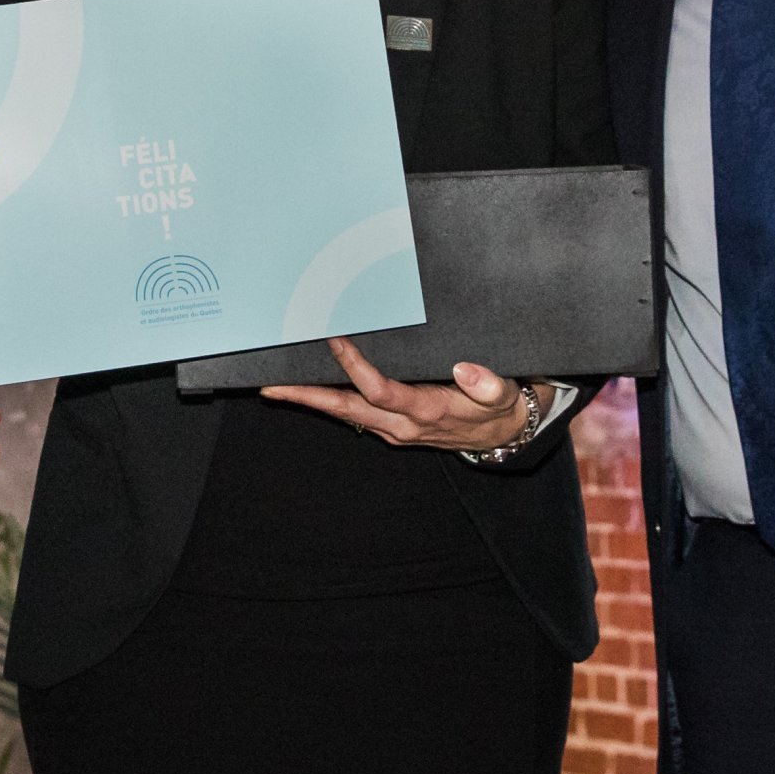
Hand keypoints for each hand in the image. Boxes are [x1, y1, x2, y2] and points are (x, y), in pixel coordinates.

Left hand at [259, 337, 536, 451]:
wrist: (502, 434)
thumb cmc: (498, 408)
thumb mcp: (503, 394)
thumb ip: (487, 384)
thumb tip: (465, 370)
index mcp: (426, 411)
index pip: (380, 389)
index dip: (355, 366)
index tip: (335, 339)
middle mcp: (402, 424)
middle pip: (345, 409)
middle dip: (307, 398)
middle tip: (271, 387)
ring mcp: (393, 429)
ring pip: (344, 414)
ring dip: (311, 401)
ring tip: (277, 386)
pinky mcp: (391, 426)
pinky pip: (354, 413)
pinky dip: (329, 401)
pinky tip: (311, 388)